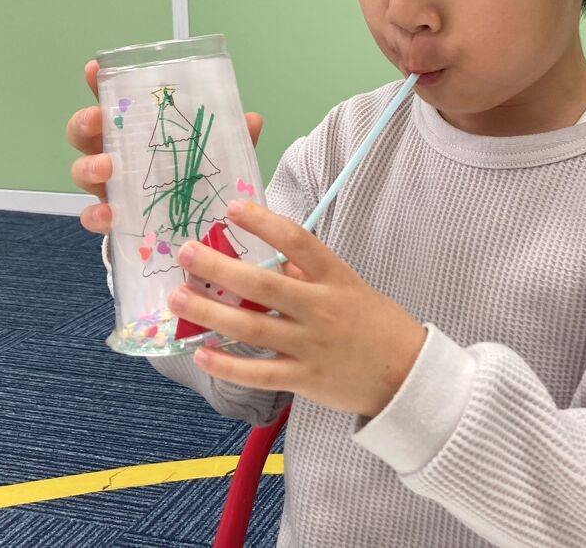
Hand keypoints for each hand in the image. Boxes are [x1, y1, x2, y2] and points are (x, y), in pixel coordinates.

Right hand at [67, 59, 262, 234]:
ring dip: (89, 165)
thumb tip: (251, 119)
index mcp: (136, 131)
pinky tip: (107, 215)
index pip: (113, 100)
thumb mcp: (218, 156)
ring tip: (106, 166)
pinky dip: (96, 215)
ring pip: (81, 170)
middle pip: (84, 132)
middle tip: (98, 117)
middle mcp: (115, 154)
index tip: (94, 69)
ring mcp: (108, 186)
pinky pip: (93, 216)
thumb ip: (232, 139)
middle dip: (85, 121)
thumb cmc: (195, 179)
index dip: (99, 83)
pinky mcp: (112, 219)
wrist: (194, 227)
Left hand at [168, 200, 426, 418]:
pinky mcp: (304, 380)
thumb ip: (310, 273)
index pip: (298, 242)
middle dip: (220, 267)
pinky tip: (202, 352)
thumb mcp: (350, 287)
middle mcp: (321, 310)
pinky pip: (258, 373)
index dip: (264, 223)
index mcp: (335, 278)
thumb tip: (271, 255)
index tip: (233, 206)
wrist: (407, 376)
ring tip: (178, 297)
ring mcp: (311, 347)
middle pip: (263, 286)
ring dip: (210, 312)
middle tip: (186, 252)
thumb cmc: (376, 324)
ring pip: (251, 329)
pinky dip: (227, 365)